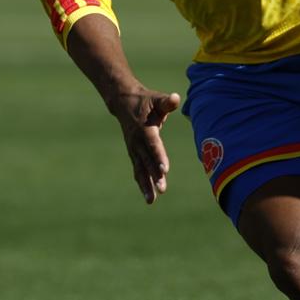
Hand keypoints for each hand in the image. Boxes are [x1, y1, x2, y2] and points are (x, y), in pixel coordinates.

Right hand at [106, 86, 182, 202]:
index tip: (165, 170)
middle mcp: (137, 141)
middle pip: (147, 161)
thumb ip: (167, 102)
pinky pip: (138, 170)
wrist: (124, 103)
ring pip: (140, 169)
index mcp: (145, 129)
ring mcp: (133, 149)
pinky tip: (148, 196)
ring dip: (146, 185)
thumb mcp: (157, 99)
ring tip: (151, 200)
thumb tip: (176, 98)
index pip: (153, 145)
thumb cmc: (146, 101)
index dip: (159, 157)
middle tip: (162, 189)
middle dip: (154, 176)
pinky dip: (142, 182)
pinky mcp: (133, 153)